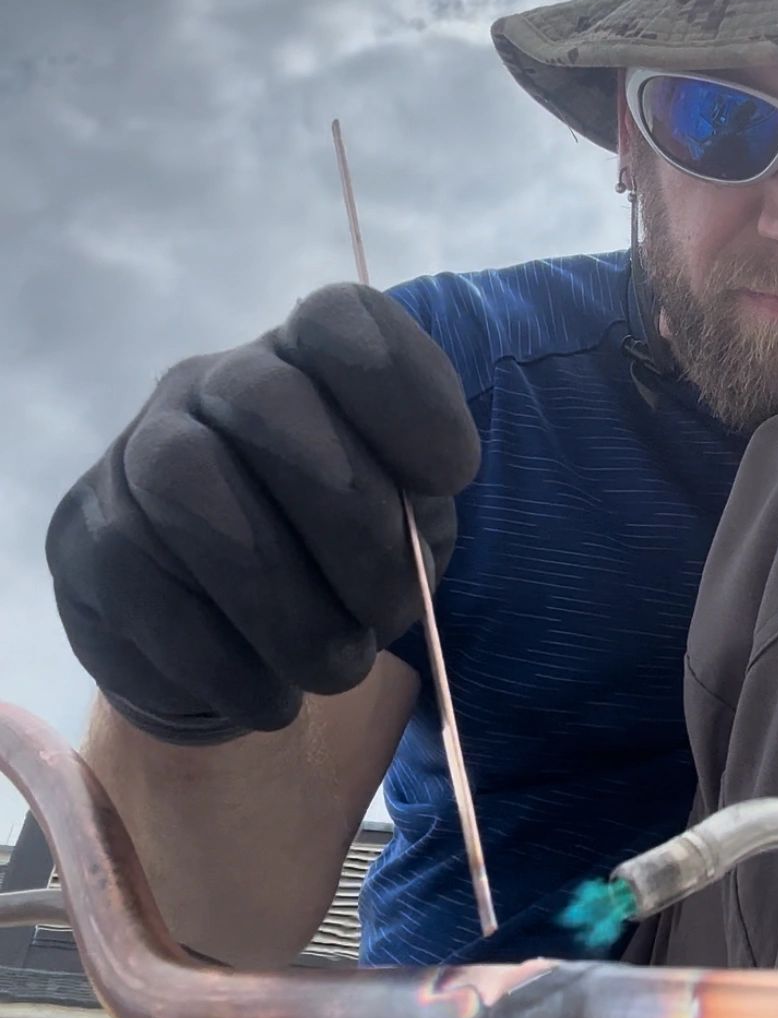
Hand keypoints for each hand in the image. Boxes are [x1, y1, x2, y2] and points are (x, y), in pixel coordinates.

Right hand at [46, 284, 479, 745]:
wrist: (227, 639)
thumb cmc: (336, 560)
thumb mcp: (402, 526)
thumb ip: (414, 514)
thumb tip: (403, 547)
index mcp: (301, 360)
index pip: (341, 323)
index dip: (405, 392)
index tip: (454, 476)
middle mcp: (207, 384)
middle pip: (266, 400)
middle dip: (351, 519)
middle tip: (393, 609)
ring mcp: (132, 456)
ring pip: (190, 490)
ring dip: (285, 602)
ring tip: (337, 665)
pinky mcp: (84, 542)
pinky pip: (145, 589)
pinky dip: (228, 662)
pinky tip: (271, 694)